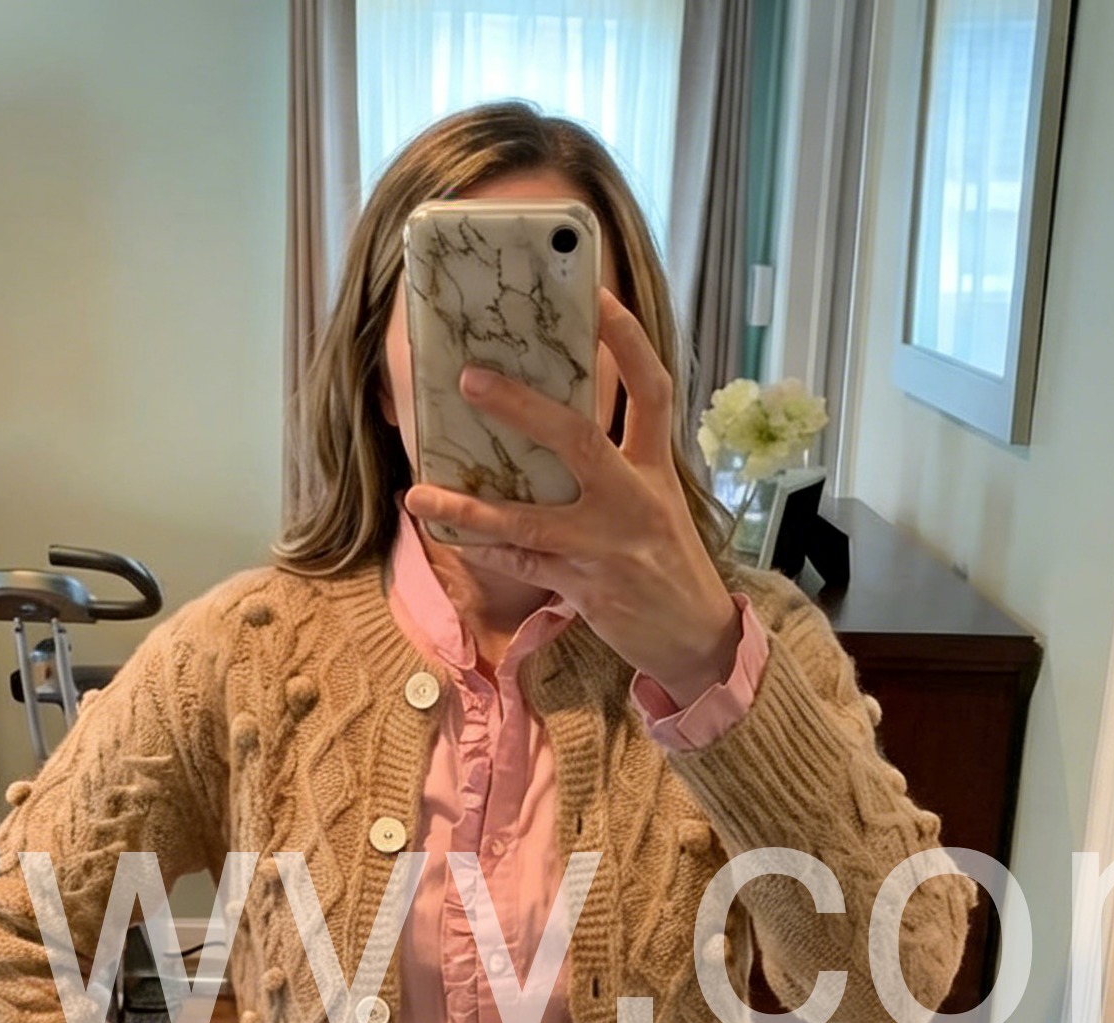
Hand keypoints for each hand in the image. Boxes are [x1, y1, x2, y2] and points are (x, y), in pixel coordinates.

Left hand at [402, 286, 744, 703]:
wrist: (695, 636)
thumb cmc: (667, 561)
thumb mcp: (657, 500)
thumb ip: (619, 462)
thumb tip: (557, 420)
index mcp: (655, 468)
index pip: (651, 389)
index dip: (626, 340)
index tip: (597, 295)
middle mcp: (634, 499)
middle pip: (579, 439)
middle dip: (521, 407)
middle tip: (468, 379)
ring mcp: (607, 546)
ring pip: (529, 519)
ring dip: (469, 508)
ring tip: (417, 493)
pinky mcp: (586, 588)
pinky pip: (521, 565)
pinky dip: (482, 551)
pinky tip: (446, 536)